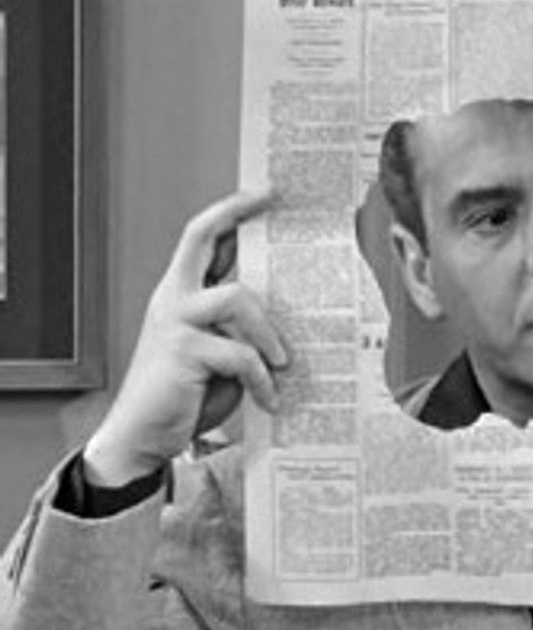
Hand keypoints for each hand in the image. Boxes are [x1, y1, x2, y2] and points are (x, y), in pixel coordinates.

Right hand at [83, 190, 287, 486]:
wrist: (145, 437)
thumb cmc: (187, 395)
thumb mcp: (221, 354)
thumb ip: (242, 328)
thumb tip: (291, 311)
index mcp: (182, 294)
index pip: (201, 237)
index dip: (230, 210)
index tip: (265, 192)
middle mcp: (174, 299)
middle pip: (199, 237)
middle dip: (236, 213)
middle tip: (273, 201)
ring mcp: (175, 322)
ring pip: (236, 297)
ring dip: (268, 332)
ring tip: (282, 363)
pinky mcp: (182, 352)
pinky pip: (239, 353)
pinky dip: (260, 378)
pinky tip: (269, 398)